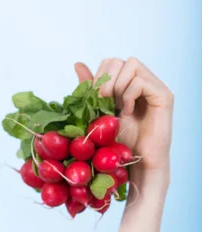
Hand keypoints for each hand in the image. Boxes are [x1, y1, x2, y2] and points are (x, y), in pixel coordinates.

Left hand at [74, 58, 173, 179]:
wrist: (136, 160)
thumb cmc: (119, 139)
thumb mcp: (98, 111)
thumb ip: (90, 89)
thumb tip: (78, 64)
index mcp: (127, 82)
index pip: (109, 62)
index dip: (97, 79)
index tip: (96, 101)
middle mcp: (143, 80)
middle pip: (117, 60)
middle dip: (104, 82)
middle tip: (105, 103)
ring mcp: (154, 86)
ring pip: (130, 64)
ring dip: (117, 88)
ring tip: (118, 108)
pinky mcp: (163, 95)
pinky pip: (140, 82)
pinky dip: (128, 96)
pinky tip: (128, 112)